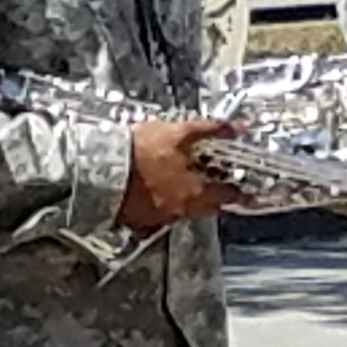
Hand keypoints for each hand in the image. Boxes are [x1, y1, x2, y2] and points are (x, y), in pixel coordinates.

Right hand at [119, 116, 244, 233]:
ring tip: (181, 179)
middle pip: (207, 207)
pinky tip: (155, 187)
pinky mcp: (139, 220)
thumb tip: (237, 127)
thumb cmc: (140, 152)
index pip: (229, 196)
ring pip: (183, 209)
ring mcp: (160, 217)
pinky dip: (162, 201)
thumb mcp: (179, 132)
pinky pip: (158, 213)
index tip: (246, 192)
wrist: (99, 169)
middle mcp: (182, 210)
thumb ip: (211, 129)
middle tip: (214, 181)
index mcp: (196, 193)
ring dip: (187, 197)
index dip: (240, 192)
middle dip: (213, 194)